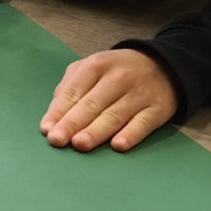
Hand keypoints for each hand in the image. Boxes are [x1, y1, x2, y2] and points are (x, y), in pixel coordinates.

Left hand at [40, 50, 176, 152]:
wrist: (164, 65)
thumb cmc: (116, 72)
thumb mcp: (92, 68)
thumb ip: (70, 87)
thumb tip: (53, 117)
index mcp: (98, 65)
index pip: (74, 90)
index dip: (59, 111)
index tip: (47, 130)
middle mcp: (119, 78)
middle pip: (92, 103)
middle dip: (73, 122)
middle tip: (57, 140)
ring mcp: (140, 93)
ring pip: (115, 115)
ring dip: (96, 131)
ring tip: (80, 144)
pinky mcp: (158, 109)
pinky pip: (143, 124)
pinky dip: (130, 134)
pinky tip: (117, 145)